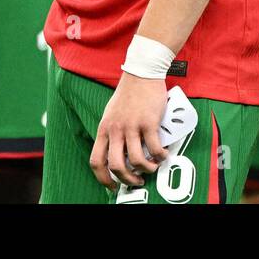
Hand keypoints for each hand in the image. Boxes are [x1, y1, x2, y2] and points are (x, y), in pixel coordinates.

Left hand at [89, 74, 167, 189]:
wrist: (141, 73)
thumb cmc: (129, 94)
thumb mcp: (112, 114)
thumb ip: (114, 132)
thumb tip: (121, 154)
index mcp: (104, 128)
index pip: (96, 160)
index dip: (103, 178)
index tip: (112, 185)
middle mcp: (115, 129)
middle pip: (115, 165)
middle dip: (126, 179)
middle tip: (137, 181)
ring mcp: (131, 126)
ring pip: (136, 160)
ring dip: (146, 169)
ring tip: (152, 167)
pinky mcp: (148, 123)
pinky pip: (153, 148)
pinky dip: (159, 156)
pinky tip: (163, 155)